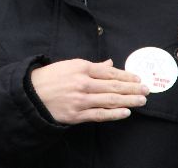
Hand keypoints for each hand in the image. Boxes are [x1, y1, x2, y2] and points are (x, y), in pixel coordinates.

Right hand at [30, 59, 148, 124]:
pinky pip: (100, 114)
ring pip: (110, 100)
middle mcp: (83, 83)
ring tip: (141, 100)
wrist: (31, 93)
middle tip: (146, 90)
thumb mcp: (69, 65)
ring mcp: (81, 100)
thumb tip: (110, 64)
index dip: (126, 76)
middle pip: (114, 86)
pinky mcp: (77, 114)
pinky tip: (126, 112)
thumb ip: (92, 66)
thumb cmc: (50, 77)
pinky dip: (114, 114)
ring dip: (129, 100)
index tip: (138, 78)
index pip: (110, 72)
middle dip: (133, 88)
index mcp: (81, 68)